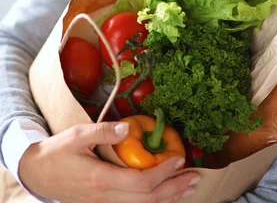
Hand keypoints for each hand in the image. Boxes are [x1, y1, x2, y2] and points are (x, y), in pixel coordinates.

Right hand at [18, 121, 199, 201]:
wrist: (36, 173)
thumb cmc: (57, 152)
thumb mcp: (77, 135)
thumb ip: (103, 131)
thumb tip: (128, 127)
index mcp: (100, 180)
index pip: (140, 183)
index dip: (162, 174)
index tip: (179, 160)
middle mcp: (104, 198)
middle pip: (146, 200)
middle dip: (173, 189)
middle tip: (194, 178)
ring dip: (167, 198)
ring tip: (187, 188)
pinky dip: (152, 202)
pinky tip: (164, 196)